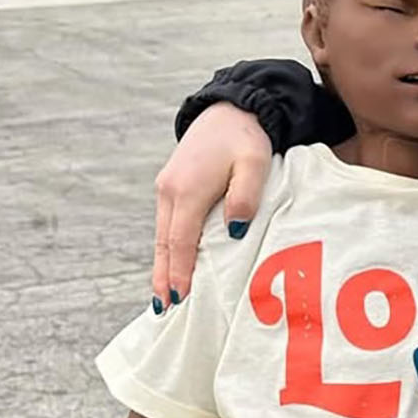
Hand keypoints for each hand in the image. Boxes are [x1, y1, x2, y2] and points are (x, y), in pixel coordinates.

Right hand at [152, 103, 269, 303]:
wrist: (229, 108)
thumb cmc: (246, 137)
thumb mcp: (255, 163)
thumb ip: (245, 196)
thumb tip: (233, 231)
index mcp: (188, 189)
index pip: (180, 240)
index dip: (178, 271)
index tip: (179, 298)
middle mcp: (170, 190)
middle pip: (164, 243)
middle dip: (163, 277)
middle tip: (165, 309)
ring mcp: (167, 187)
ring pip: (163, 235)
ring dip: (162, 265)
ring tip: (164, 296)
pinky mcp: (171, 185)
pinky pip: (167, 224)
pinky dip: (167, 247)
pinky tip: (171, 263)